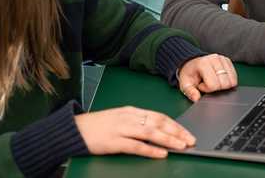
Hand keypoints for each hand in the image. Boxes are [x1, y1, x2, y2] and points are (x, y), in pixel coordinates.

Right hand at [74, 106, 195, 158]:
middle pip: (158, 122)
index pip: (159, 116)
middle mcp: (128, 117)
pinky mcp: (113, 141)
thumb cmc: (97, 126)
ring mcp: (121, 128)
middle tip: (190, 140)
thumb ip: (136, 122)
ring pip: (150, 132)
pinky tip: (161, 153)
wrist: (74, 129)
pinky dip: (150, 149)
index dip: (175, 125)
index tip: (187, 132)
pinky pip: (136, 145)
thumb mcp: (119, 119)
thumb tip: (157, 130)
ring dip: (168, 139)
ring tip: (181, 146)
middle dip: (177, 132)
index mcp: (131, 111)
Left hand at [177, 53, 237, 101]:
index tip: (201, 85)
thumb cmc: (190, 73)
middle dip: (217, 88)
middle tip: (208, 83)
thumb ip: (190, 92)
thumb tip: (197, 98)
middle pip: (225, 83)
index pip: (214, 85)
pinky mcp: (228, 61)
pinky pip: (235, 76)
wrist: (192, 63)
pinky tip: (218, 78)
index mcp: (203, 64)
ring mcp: (222, 59)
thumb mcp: (185, 83)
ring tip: (213, 80)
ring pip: (232, 81)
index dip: (207, 89)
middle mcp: (215, 59)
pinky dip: (228, 81)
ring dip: (223, 84)